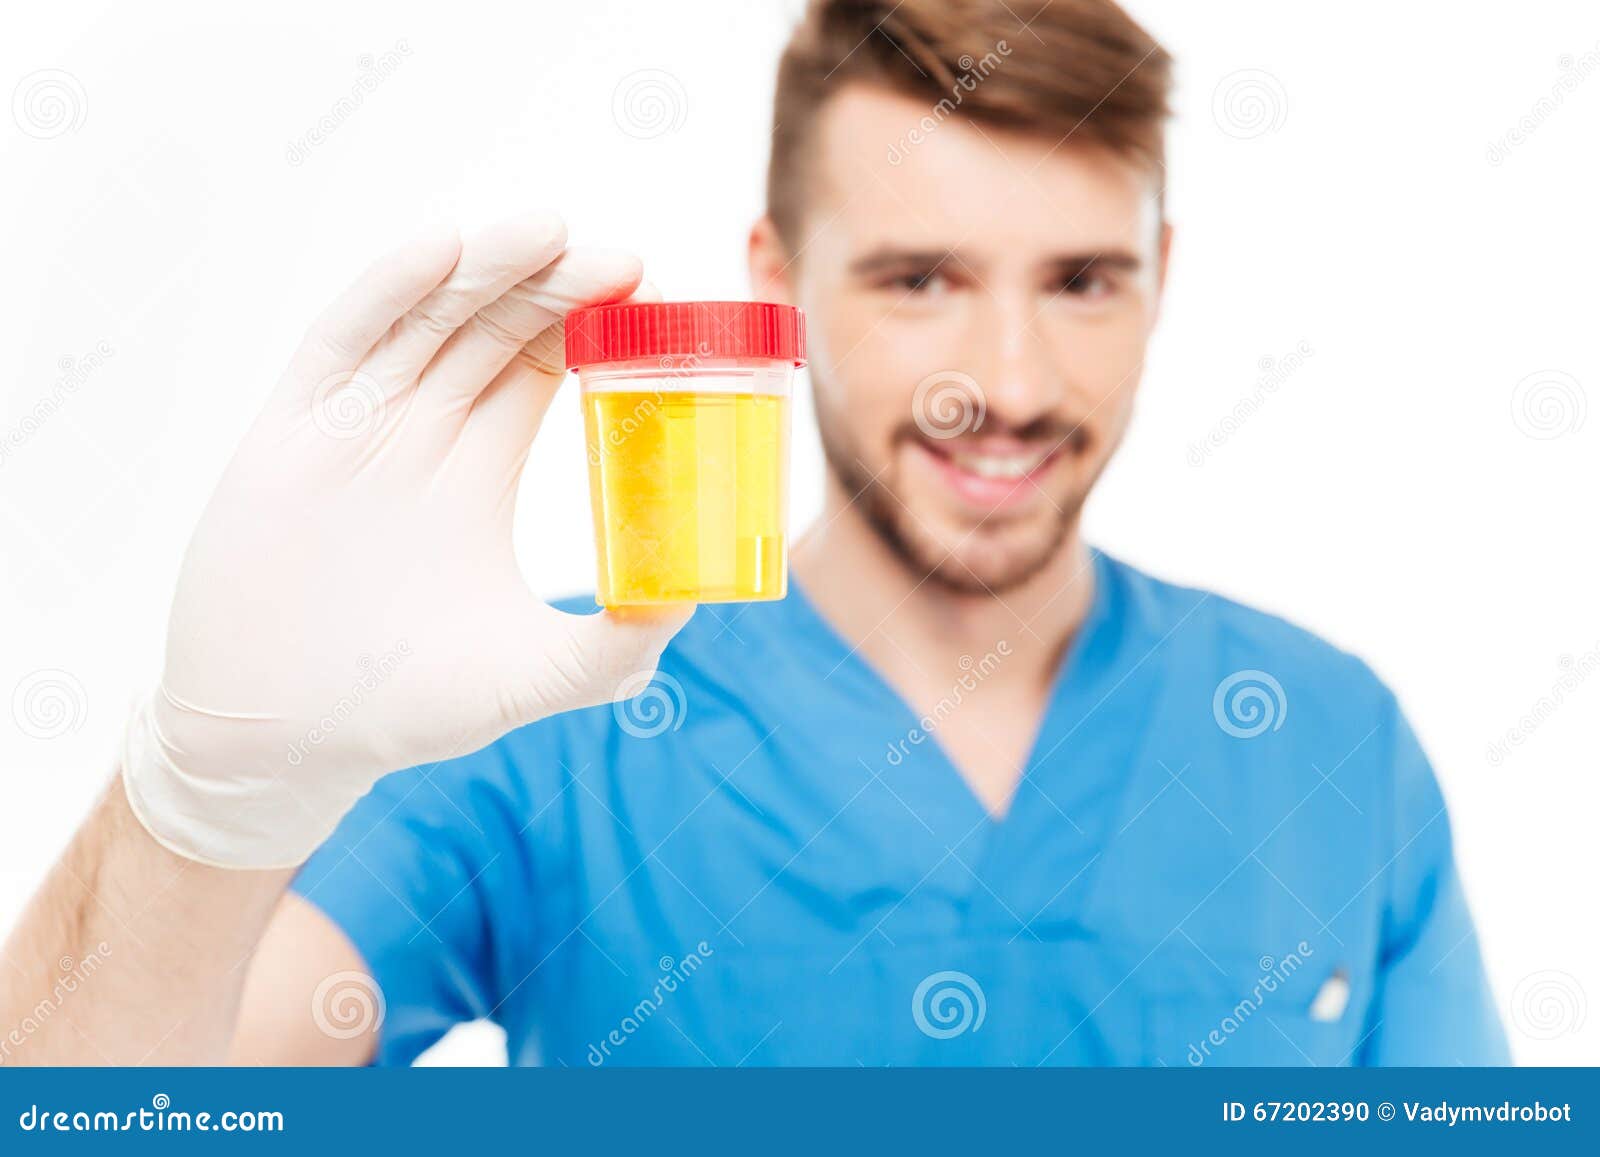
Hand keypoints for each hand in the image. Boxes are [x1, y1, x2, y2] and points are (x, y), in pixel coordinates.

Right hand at [122, 212, 691, 868]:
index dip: (593, 326)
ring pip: (428, 318)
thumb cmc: (406, 707)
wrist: (281, 743)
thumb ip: (613, 644)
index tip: (652, 298)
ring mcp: (355, 424)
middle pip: (493, 327)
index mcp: (478, 470)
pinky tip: (441, 252)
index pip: (543, 366)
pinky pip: (345, 341)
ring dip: (486, 269)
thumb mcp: (532, 674)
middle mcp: (420, 433)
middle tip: (621, 260)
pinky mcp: (293, 432)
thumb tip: (692, 603)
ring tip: (550, 232)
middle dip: (554, 286)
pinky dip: (390, 292)